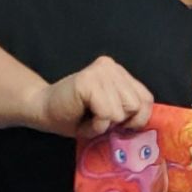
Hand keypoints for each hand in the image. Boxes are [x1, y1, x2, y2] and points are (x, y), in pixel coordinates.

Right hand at [30, 55, 153, 137]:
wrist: (44, 111)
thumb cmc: (79, 117)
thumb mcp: (115, 114)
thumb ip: (132, 111)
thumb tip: (147, 123)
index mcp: (120, 73)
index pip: (147, 99)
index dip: (136, 118)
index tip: (116, 121)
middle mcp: (111, 67)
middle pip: (136, 106)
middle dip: (119, 121)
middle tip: (97, 117)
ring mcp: (100, 71)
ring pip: (122, 111)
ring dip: (106, 123)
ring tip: (89, 116)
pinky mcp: (88, 80)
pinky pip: (107, 114)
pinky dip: (96, 125)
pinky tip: (83, 117)